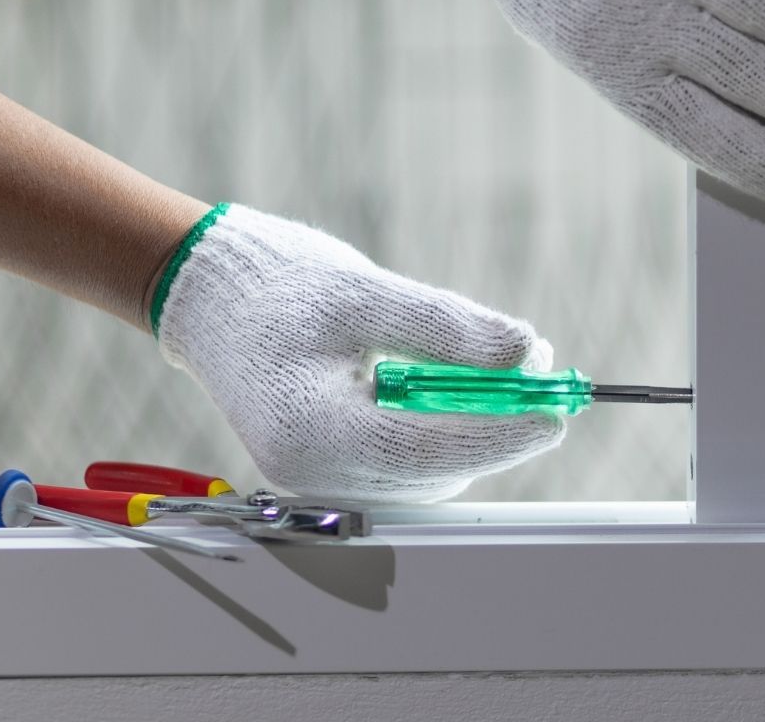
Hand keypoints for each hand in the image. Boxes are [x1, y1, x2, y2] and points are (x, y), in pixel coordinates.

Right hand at [152, 204, 563, 501]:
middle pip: (436, 471)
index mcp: (315, 433)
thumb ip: (448, 329)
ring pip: (426, 473)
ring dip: (470, 427)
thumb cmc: (277, 287)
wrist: (209, 296)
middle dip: (495, 425)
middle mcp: (314, 472)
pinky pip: (403, 463)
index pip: (433, 453)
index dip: (504, 433)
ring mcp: (318, 477)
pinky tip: (447, 384)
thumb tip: (527, 353)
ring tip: (496, 368)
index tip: (556, 410)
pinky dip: (439, 428)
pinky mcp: (326, 465)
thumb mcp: (368, 294)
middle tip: (539, 371)